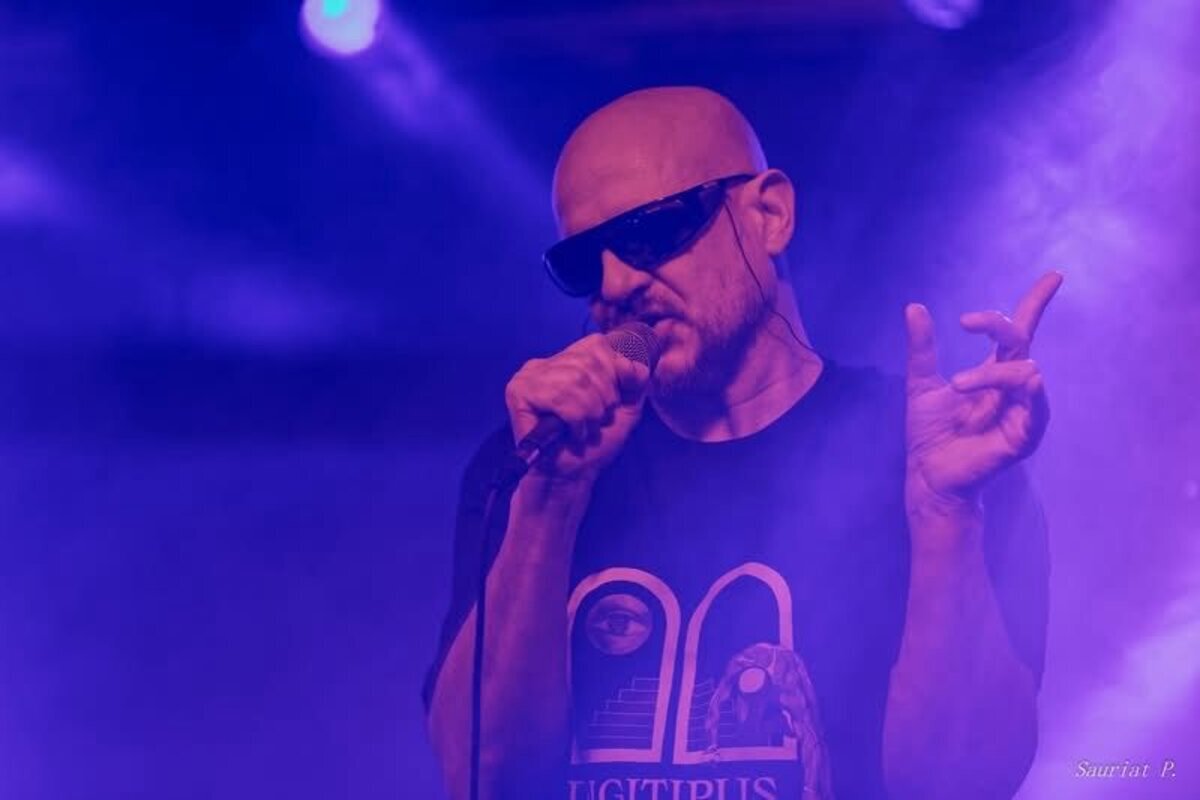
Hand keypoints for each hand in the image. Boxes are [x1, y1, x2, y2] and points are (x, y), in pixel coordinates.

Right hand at [505, 333, 650, 483]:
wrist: (572, 476)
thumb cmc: (595, 444)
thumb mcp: (625, 407)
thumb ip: (634, 381)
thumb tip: (633, 363)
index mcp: (567, 361)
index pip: (596, 345)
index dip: (614, 371)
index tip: (613, 403)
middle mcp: (545, 363)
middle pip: (589, 361)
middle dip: (603, 397)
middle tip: (595, 421)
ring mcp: (528, 376)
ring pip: (576, 380)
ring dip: (590, 413)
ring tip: (584, 429)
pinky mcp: (518, 392)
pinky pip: (560, 397)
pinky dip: (574, 420)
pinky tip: (571, 433)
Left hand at [904, 272, 1062, 513]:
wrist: (927, 473)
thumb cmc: (929, 433)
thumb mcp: (920, 383)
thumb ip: (922, 348)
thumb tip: (913, 306)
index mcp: (992, 373)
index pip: (1020, 331)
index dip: (1037, 303)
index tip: (1054, 276)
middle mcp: (1012, 388)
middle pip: (1022, 341)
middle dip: (999, 324)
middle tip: (966, 322)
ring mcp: (1023, 410)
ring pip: (1027, 371)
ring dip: (991, 372)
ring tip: (957, 386)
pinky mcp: (1025, 435)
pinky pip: (1036, 405)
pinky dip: (1019, 390)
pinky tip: (993, 391)